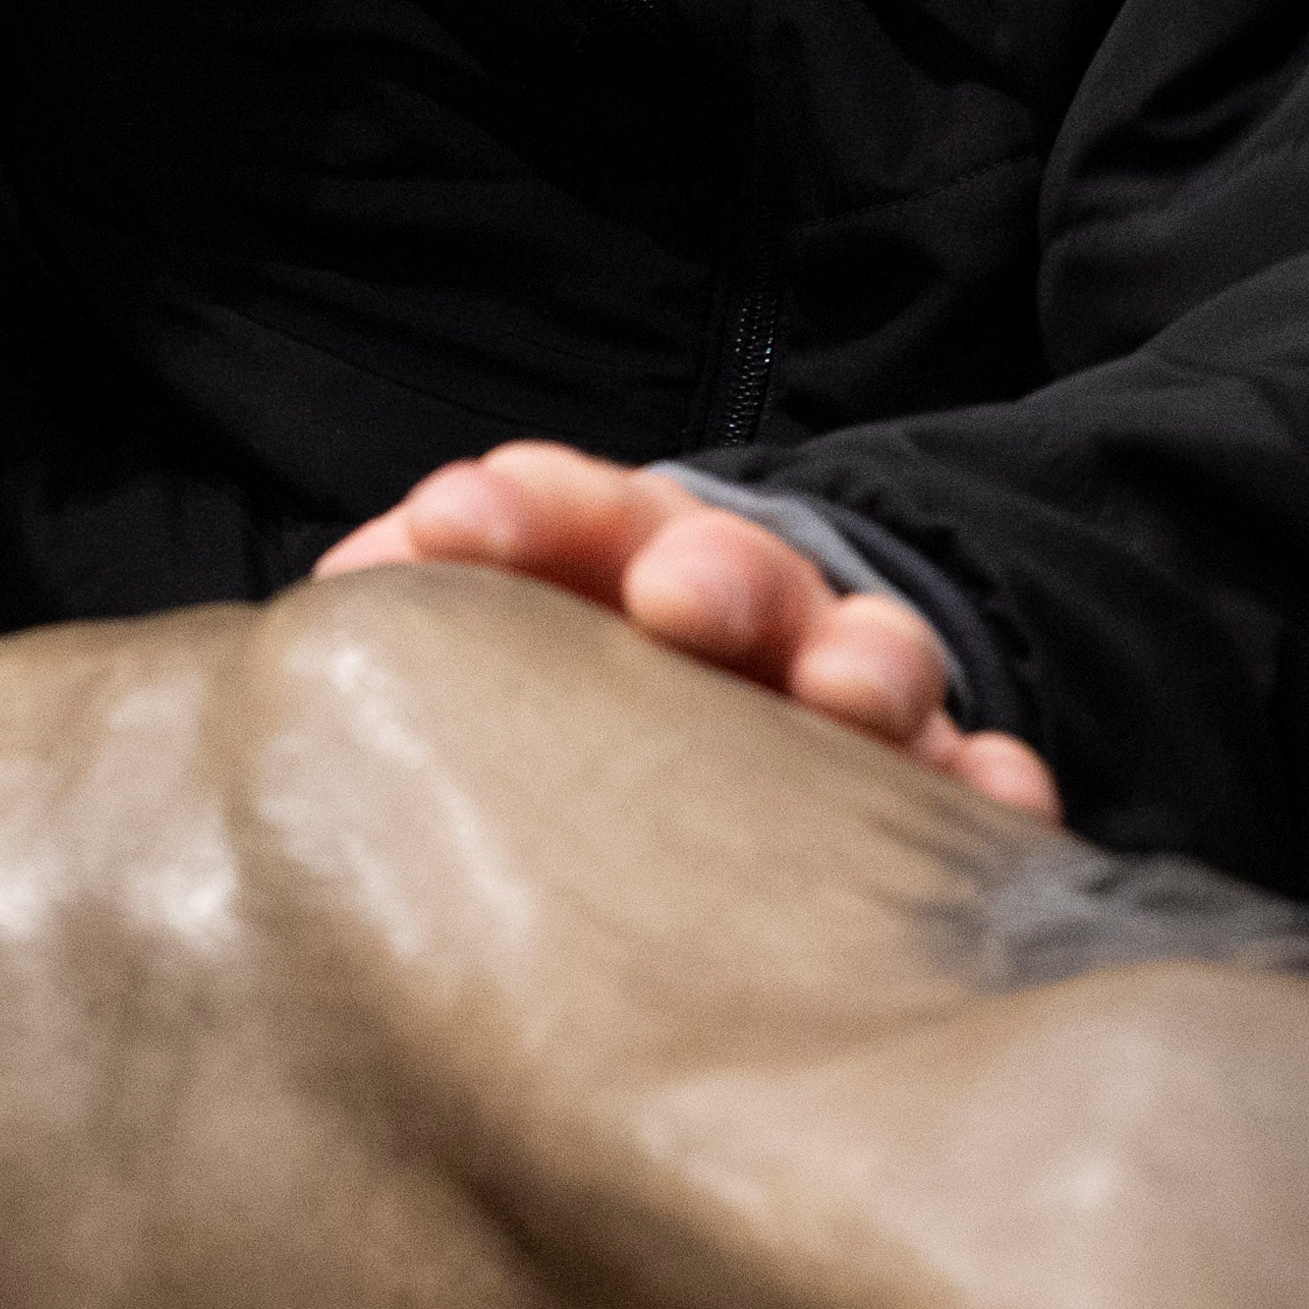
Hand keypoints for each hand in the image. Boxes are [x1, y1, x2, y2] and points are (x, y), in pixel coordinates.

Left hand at [320, 446, 1061, 824]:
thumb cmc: (541, 717)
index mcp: (606, 564)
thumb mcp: (461, 664)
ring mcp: (838, 697)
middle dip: (710, 572)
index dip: (517, 508)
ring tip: (849, 698)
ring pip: (868, 661)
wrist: (687, 764)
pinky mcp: (922, 795)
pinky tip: (994, 800)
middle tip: (677, 598)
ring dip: (863, 666)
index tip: (457, 517)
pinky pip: (968, 783)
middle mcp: (736, 615)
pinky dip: (985, 787)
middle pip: (733, 572)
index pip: (567, 513)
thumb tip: (314, 635)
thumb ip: (406, 631)